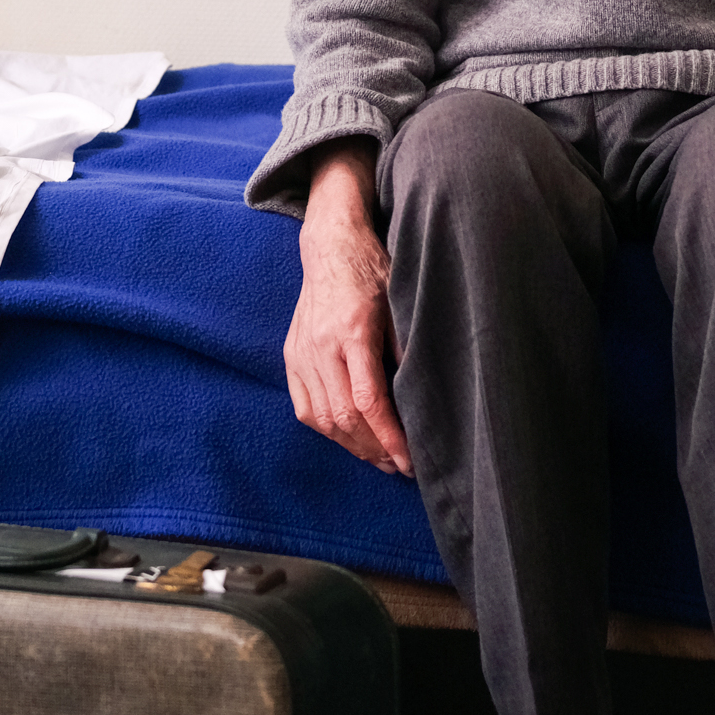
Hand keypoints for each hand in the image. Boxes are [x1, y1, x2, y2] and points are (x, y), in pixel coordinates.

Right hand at [283, 143, 412, 475]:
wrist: (331, 247)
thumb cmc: (373, 272)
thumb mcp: (402, 302)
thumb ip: (409, 348)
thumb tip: (423, 399)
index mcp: (352, 330)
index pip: (368, 401)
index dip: (389, 438)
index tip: (409, 462)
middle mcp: (321, 346)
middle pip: (343, 417)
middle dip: (374, 449)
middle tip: (400, 467)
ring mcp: (301, 352)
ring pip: (321, 418)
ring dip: (351, 445)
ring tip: (380, 458)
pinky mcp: (291, 356)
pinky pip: (304, 407)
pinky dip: (327, 429)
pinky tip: (350, 437)